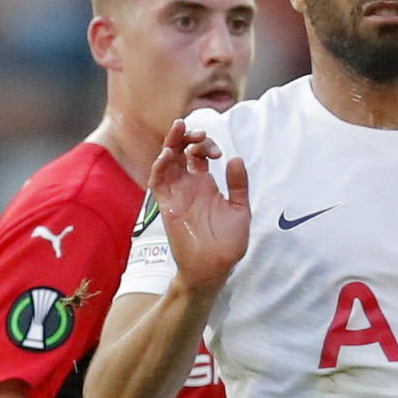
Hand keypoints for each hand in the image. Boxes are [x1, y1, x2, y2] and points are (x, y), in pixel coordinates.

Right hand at [149, 127, 251, 291]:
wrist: (214, 267)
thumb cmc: (227, 243)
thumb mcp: (240, 210)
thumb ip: (239, 185)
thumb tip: (236, 159)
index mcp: (205, 184)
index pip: (198, 154)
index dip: (206, 145)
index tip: (218, 153)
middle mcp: (188, 185)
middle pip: (180, 152)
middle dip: (186, 136)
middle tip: (198, 132)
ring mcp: (176, 194)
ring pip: (166, 161)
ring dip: (171, 143)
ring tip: (180, 130)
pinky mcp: (166, 204)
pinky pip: (157, 181)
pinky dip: (160, 165)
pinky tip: (168, 154)